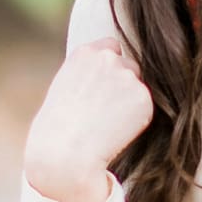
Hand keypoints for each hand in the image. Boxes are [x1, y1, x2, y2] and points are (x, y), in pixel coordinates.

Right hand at [23, 37, 154, 201]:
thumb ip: (87, 75)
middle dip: (122, 85)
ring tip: (107, 124)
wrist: (65, 153)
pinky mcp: (143, 97)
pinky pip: (145, 108)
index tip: (103, 86)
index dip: (109, 68)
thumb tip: (107, 82)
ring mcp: (127, 76)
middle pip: (129, 66)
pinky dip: (137, 120)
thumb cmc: (56, 130)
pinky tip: (116, 132)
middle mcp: (108, 58)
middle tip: (105, 112)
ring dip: (130, 102)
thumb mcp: (64, 89)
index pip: (111, 48)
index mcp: (85, 53)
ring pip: (138, 87)